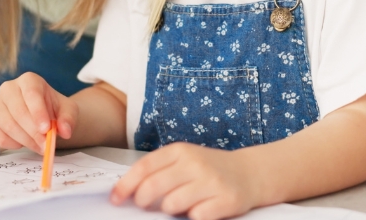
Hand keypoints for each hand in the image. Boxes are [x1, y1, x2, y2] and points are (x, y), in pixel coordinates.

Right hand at [0, 72, 78, 152]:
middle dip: (33, 132)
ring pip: (7, 125)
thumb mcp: (68, 111)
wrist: (41, 115)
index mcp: (29, 80)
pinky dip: (11, 144)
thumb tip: (64, 131)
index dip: (38, 112)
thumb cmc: (53, 109)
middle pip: (18, 111)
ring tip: (38, 146)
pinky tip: (22, 143)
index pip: (31, 94)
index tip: (46, 129)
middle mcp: (8, 88)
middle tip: (45, 145)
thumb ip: (68, 119)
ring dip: (25, 141)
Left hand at [110, 143, 262, 219]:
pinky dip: (193, 216)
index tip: (115, 199)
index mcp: (180, 151)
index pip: (144, 167)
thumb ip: (158, 171)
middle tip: (144, 205)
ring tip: (180, 205)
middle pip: (154, 186)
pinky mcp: (226, 200)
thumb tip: (126, 191)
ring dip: (170, 210)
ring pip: (172, 204)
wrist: (250, 173)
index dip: (125, 185)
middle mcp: (195, 163)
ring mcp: (212, 181)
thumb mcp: (184, 160)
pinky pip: (196, 216)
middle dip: (142, 200)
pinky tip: (200, 209)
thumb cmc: (209, 169)